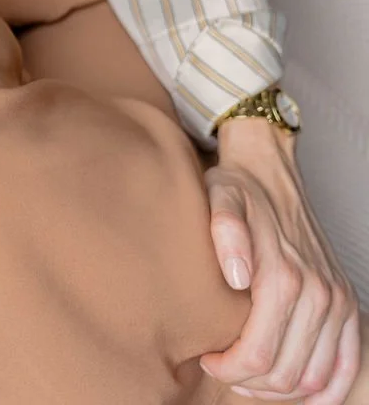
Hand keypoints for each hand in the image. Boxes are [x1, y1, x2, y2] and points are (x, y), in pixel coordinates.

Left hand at [199, 122, 362, 401]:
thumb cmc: (238, 190)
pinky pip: (346, 364)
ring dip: (280, 389)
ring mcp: (336, 300)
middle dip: (250, 382)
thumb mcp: (218, 198)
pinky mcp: (346, 303)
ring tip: (250, 376)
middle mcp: (317, 293)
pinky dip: (325, 389)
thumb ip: (224, 231)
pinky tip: (300, 389)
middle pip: (285, 373)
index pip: (259, 354)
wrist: (270, 172)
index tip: (208, 358)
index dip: (229, 368)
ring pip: (313, 376)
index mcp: (284, 276)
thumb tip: (236, 276)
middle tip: (224, 369)